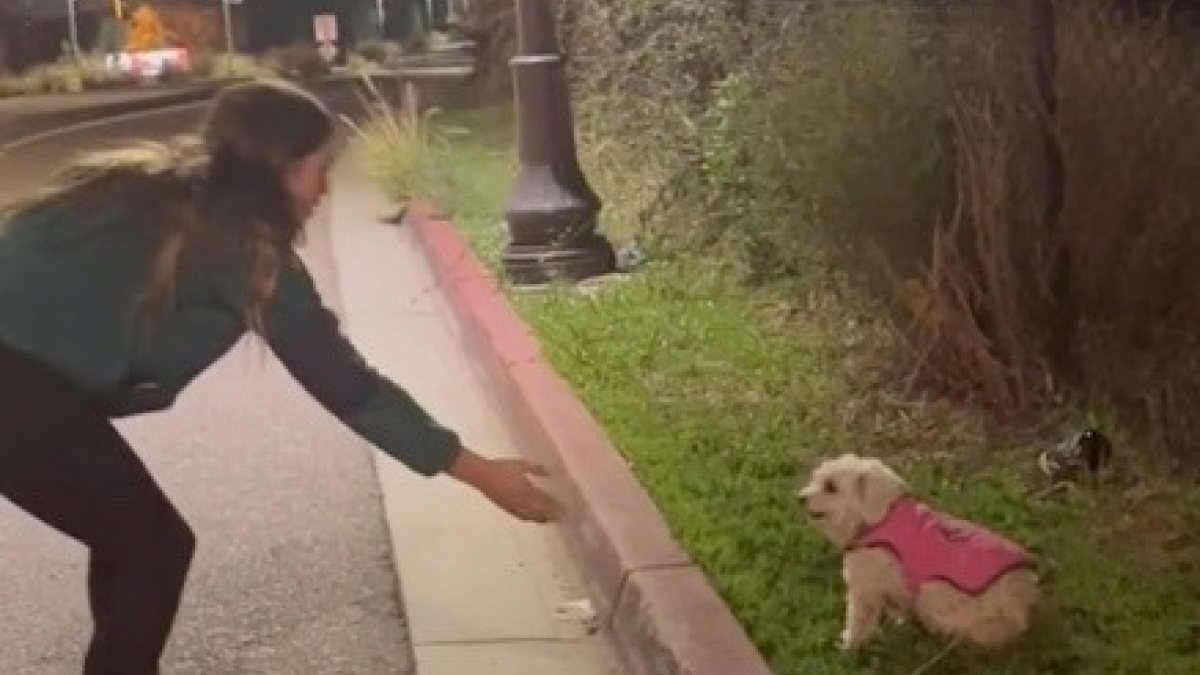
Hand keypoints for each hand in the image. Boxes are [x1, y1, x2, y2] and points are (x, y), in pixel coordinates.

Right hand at [448, 449, 562, 522]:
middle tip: (560, 518)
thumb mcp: (521, 464)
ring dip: (540, 519)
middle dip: (550, 515)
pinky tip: (529, 518)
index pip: (545, 501)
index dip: (555, 506)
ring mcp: (513, 507)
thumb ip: (535, 469)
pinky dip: (528, 519)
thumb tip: (549, 472)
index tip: (565, 510)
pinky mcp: (506, 508)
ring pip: (530, 517)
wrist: (482, 475)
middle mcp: (522, 502)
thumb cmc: (502, 468)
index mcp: (527, 491)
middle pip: (539, 512)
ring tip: (547, 520)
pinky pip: (520, 516)